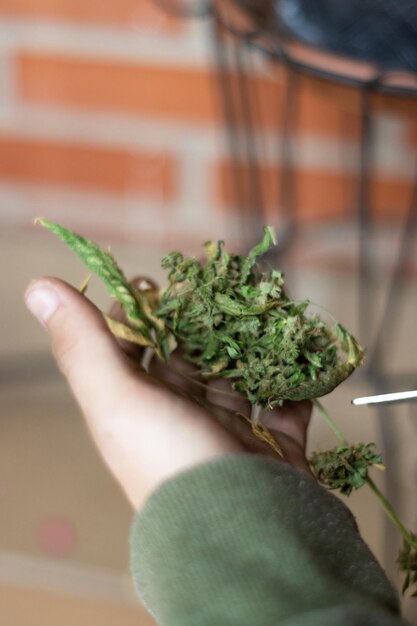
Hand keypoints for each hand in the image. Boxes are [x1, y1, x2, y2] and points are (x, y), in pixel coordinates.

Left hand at [24, 277, 311, 509]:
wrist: (244, 535)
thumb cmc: (173, 465)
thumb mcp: (118, 401)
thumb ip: (82, 344)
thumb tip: (37, 286)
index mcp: (141, 410)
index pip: (132, 349)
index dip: (138, 312)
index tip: (155, 280)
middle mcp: (182, 420)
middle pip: (190, 357)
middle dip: (204, 320)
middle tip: (221, 285)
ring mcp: (230, 434)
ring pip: (242, 375)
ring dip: (254, 344)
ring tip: (267, 307)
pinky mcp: (274, 447)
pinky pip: (287, 405)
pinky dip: (296, 380)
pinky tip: (302, 352)